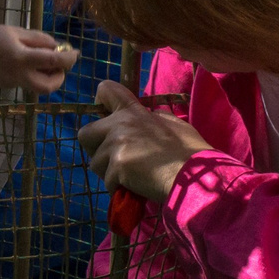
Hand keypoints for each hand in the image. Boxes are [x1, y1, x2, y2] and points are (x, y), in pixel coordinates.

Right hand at [0, 24, 80, 94]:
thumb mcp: (18, 31)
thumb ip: (39, 40)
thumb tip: (57, 47)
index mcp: (22, 58)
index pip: (54, 61)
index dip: (69, 58)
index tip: (75, 53)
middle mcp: (18, 75)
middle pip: (48, 87)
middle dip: (59, 77)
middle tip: (58, 65)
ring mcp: (12, 83)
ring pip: (37, 86)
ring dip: (45, 76)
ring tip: (41, 61)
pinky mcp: (6, 86)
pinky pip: (25, 82)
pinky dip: (30, 74)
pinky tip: (21, 63)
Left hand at [76, 79, 211, 202]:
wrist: (193, 176)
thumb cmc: (189, 151)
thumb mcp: (172, 123)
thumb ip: (152, 117)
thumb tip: (146, 116)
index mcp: (133, 111)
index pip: (106, 89)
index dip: (100, 103)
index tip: (104, 117)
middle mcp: (120, 124)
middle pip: (85, 134)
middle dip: (96, 148)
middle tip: (115, 159)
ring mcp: (116, 145)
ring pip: (95, 163)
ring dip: (109, 173)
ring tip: (131, 176)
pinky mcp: (117, 167)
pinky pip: (108, 182)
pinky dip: (119, 189)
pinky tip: (136, 188)